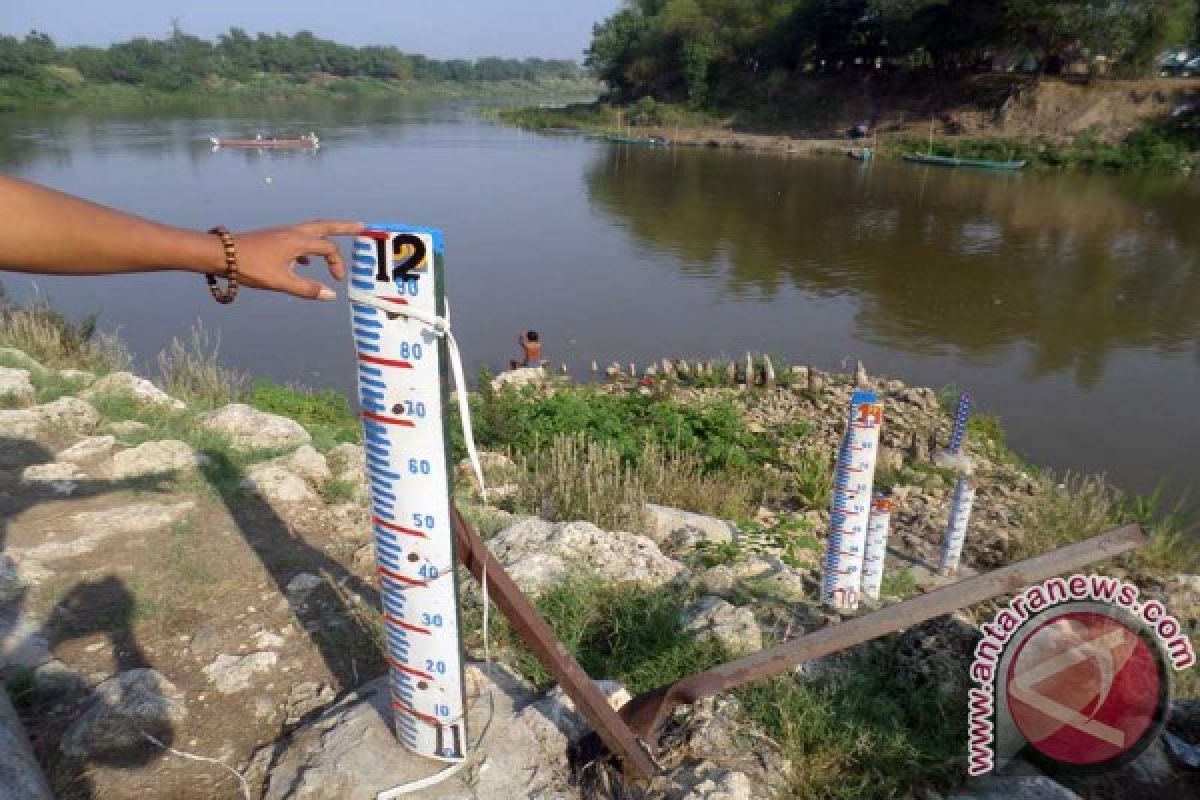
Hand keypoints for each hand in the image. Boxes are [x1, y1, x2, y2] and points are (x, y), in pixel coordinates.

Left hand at [233, 220, 362, 299]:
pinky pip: (299, 238)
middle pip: (325, 226)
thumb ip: (307, 289)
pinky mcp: (274, 239)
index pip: (328, 249)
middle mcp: (293, 232)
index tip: (337, 280)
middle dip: (344, 227)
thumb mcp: (280, 281)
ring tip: (339, 238)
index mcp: (297, 241)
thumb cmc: (250, 267)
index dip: (337, 264)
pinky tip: (306, 261)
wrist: (220, 254)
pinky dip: (309, 246)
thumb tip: (330, 295)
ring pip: (311, 230)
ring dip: (327, 234)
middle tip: (362, 226)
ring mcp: (282, 234)